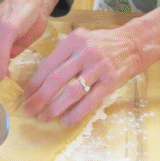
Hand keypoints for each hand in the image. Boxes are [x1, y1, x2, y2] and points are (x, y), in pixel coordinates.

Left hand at [22, 6, 159, 125]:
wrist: (133, 44)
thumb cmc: (102, 44)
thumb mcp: (81, 39)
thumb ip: (64, 54)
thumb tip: (42, 78)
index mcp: (74, 41)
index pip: (48, 64)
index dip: (35, 82)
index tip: (26, 96)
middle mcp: (85, 52)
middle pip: (56, 78)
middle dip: (40, 97)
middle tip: (29, 110)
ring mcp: (98, 67)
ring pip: (72, 91)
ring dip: (55, 107)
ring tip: (44, 117)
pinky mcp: (110, 81)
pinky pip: (90, 100)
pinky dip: (76, 113)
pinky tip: (66, 120)